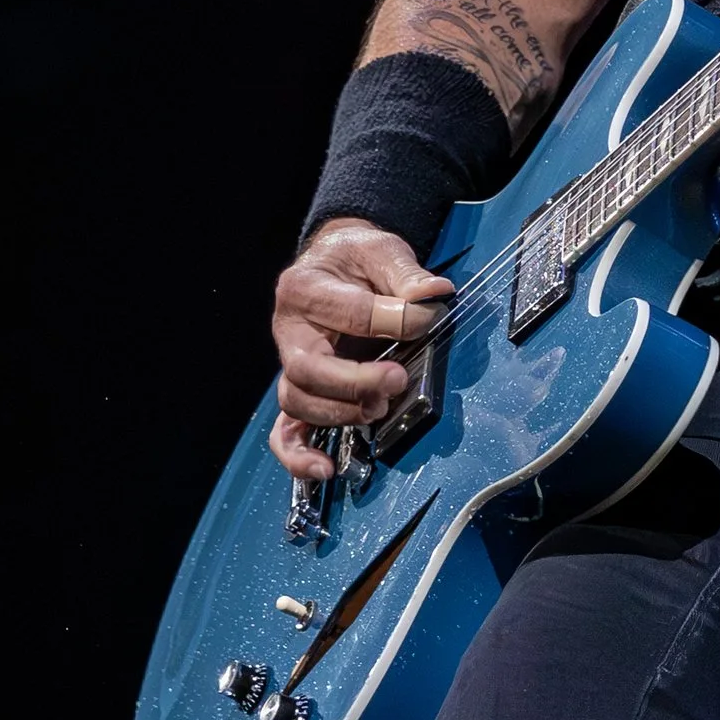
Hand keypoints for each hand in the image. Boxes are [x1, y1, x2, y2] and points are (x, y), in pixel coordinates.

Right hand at [268, 221, 452, 478]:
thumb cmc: (357, 260)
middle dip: (356, 381)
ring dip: (341, 412)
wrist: (334, 264)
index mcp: (304, 287)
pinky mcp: (300, 392)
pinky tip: (324, 469)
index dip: (395, 320)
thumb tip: (434, 296)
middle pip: (309, 368)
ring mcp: (291, 365)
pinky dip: (299, 456)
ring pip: (299, 400)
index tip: (429, 317)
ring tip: (380, 407)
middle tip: (397, 378)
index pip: (348, 312)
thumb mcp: (381, 250)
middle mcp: (289, 330)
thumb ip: (406, 273)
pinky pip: (286, 432)